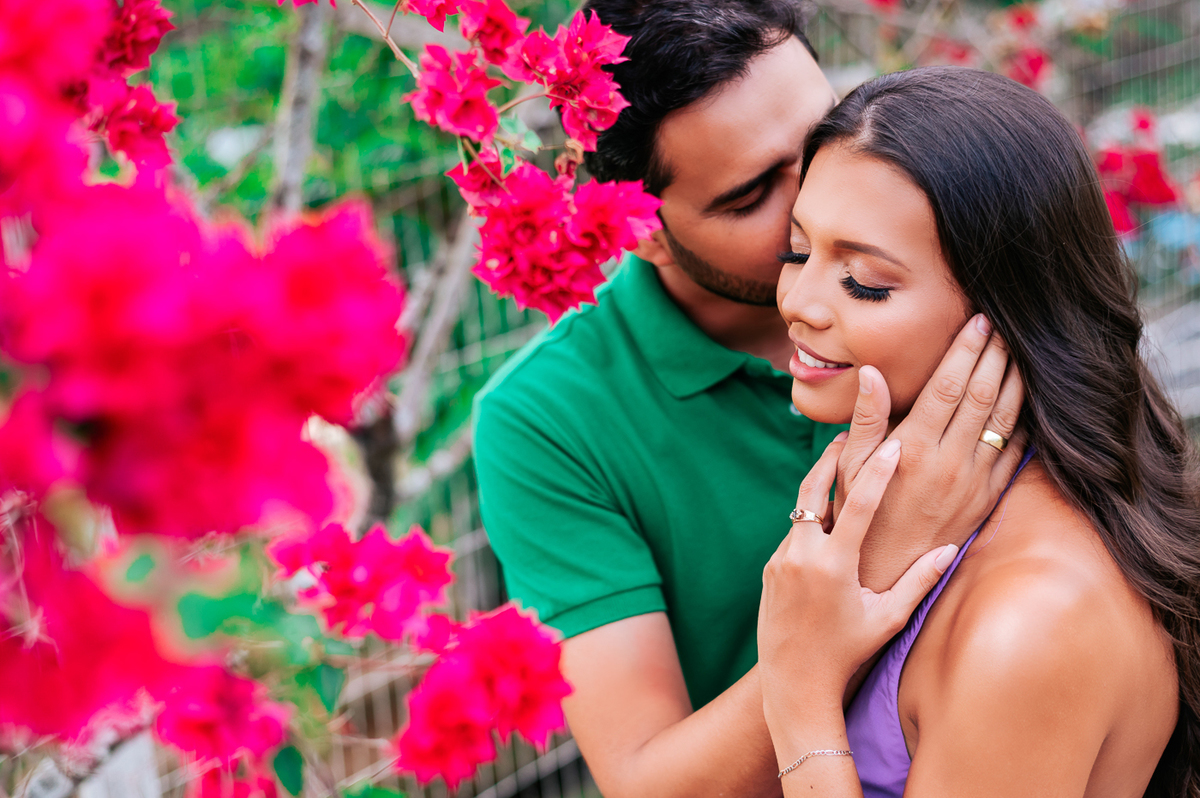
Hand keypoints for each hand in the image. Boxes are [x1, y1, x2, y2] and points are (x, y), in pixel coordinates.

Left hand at [758, 435, 957, 727]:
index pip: (858, 504)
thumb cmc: (849, 652)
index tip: (892, 442)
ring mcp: (781, 560)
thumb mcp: (888, 619)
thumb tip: (952, 548)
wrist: (794, 682)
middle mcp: (802, 555)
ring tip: (841, 466)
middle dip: (831, 459)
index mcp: (834, 565)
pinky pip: (793, 535)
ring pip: (802, 513)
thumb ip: (919, 581)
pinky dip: (811, 522)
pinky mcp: (770, 568)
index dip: (877, 470)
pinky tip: (828, 515)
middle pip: (813, 490)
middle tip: (849, 434)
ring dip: (821, 491)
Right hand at [837, 314, 1026, 590]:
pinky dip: (1023, 420)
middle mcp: (949, 462)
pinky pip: (1016, 451)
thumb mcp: (850, 466)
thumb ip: (866, 418)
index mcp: (913, 447)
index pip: (948, 386)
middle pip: (982, 395)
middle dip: (996, 355)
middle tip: (1006, 325)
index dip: (965, 350)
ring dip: (1015, 381)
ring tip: (1019, 351)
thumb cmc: (861, 512)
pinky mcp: (988, 497)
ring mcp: (974, 480)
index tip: (977, 322)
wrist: (888, 569)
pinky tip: (1024, 398)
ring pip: (1005, 419)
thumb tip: (871, 374)